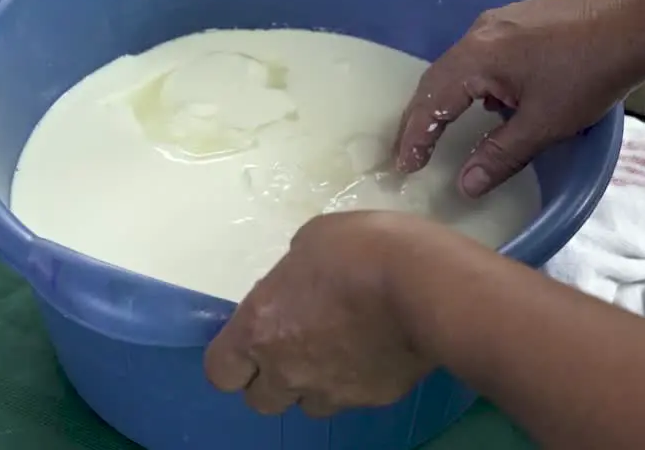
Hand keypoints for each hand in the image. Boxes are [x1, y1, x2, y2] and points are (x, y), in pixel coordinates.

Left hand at [204, 212, 435, 416]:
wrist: (424, 284)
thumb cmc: (359, 249)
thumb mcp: (311, 240)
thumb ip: (292, 275)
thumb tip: (298, 286)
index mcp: (260, 328)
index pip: (220, 372)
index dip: (233, 360)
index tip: (252, 341)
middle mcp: (287, 370)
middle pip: (260, 400)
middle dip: (273, 378)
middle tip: (296, 346)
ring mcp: (331, 391)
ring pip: (308, 405)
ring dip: (313, 384)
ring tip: (340, 349)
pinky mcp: (372, 399)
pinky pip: (352, 398)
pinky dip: (357, 380)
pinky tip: (376, 349)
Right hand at [394, 0, 641, 197]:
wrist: (635, 24)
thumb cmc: (590, 74)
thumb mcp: (544, 125)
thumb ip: (500, 155)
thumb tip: (466, 184)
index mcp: (477, 57)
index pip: (431, 101)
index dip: (415, 137)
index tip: (405, 166)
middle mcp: (480, 32)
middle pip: (438, 79)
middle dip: (424, 118)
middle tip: (413, 152)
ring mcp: (502, 20)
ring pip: (462, 65)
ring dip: (452, 100)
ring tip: (450, 131)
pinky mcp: (522, 19)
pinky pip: (484, 54)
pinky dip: (477, 83)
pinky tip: (498, 103)